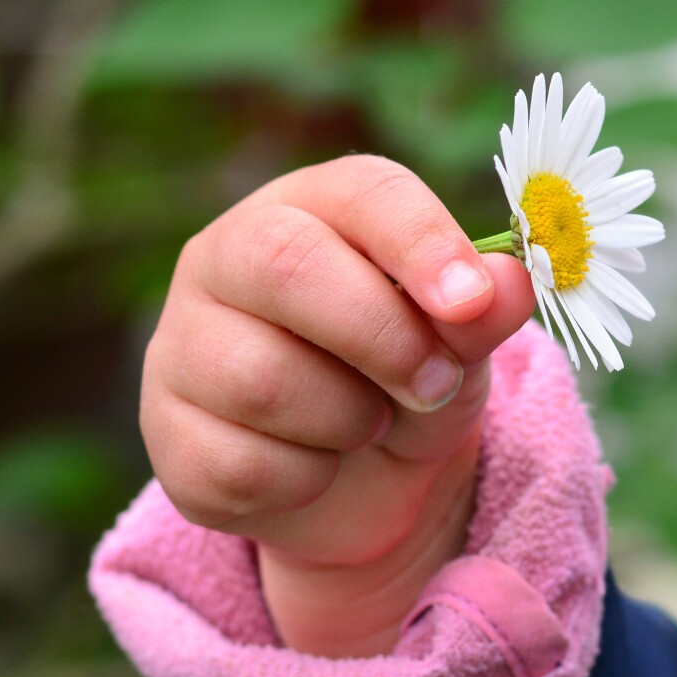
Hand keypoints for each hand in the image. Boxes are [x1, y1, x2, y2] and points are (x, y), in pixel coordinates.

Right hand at [139, 155, 535, 655]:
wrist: (357, 484)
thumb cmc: (402, 381)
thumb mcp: (458, 347)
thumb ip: (480, 313)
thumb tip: (509, 283)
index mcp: (306, 208)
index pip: (359, 192)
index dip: (420, 242)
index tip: (472, 302)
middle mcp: (223, 258)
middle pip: (284, 267)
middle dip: (382, 338)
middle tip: (434, 385)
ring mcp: (181, 345)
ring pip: (262, 380)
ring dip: (348, 421)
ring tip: (366, 425)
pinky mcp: (167, 434)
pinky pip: (242, 465)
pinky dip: (305, 481)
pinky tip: (314, 467)